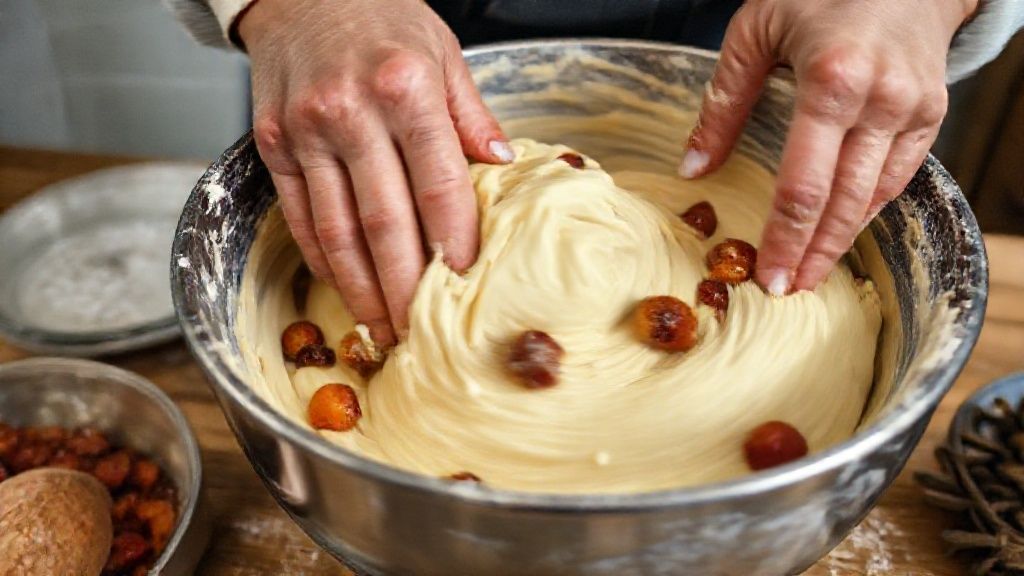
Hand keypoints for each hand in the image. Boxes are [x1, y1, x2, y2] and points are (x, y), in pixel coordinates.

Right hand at [240, 0, 511, 344]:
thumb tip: (501, 168)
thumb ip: (471, 116)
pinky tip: (346, 284)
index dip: (455, 242)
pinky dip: (324, 258)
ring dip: (362, 289)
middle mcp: (349, 112)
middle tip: (421, 330)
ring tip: (383, 326)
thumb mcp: (442, 51)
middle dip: (406, 288)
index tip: (466, 282)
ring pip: (337, 232)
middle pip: (385, 224)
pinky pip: (299, 216)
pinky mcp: (271, 143)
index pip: (438, 186)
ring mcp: (304, 131)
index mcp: (404, 87)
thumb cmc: (379, 16)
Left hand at [681, 0, 976, 294]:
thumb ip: (723, 103)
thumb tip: (693, 168)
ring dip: (841, 240)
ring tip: (811, 274)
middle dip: (813, 253)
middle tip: (786, 290)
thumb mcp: (755, 31)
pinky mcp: (929, 114)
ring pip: (874, 195)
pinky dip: (869, 209)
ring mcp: (912, 109)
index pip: (804, 183)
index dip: (785, 237)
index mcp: (833, 79)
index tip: (767, 274)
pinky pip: (898, 177)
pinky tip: (842, 233)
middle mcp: (880, 100)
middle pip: (843, 200)